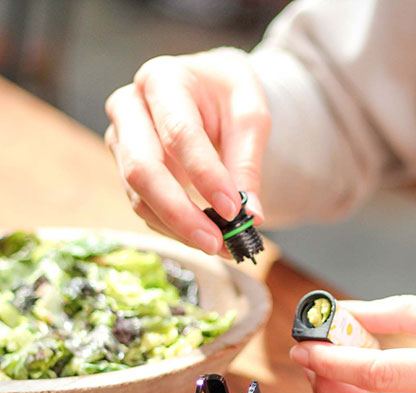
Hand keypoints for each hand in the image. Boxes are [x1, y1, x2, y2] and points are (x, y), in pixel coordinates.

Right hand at [104, 47, 269, 254]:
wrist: (207, 86)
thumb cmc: (227, 93)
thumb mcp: (250, 113)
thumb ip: (248, 162)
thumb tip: (250, 214)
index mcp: (163, 80)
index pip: (180, 135)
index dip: (206, 176)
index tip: (233, 210)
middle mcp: (130, 107)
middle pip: (143, 169)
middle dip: (180, 212)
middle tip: (217, 242)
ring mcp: (121, 139)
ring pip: (138, 195)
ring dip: (178, 228)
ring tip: (222, 246)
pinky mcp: (125, 166)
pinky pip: (144, 205)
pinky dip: (174, 228)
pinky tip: (206, 238)